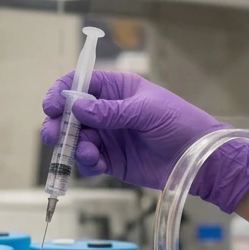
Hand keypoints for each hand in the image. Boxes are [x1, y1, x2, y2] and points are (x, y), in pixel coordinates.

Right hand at [41, 70, 248, 212]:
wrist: (197, 158)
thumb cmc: (179, 123)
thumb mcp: (146, 111)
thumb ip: (110, 111)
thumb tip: (77, 108)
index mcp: (115, 89)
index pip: (79, 84)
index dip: (61, 93)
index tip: (51, 106)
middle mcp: (106, 111)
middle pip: (69, 115)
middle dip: (57, 125)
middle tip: (52, 136)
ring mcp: (107, 136)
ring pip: (76, 140)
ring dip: (74, 148)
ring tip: (89, 154)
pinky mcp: (111, 160)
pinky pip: (88, 162)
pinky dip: (87, 164)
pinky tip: (99, 165)